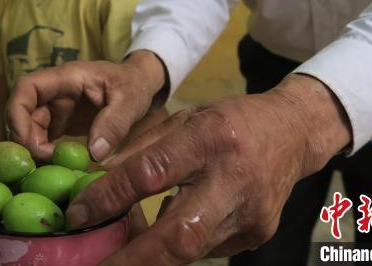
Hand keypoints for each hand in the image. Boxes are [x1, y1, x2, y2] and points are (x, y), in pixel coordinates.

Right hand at [6, 51, 165, 161]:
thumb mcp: (131, 100)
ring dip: (34, 149)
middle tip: (44, 163)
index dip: (16, 113)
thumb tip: (94, 154)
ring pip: (29, 128)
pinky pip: (43, 138)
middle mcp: (54, 92)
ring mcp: (56, 108)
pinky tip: (58, 168)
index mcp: (66, 78)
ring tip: (54, 168)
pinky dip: (44, 153)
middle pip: (21, 112)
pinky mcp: (61, 123)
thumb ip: (115, 123)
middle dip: (25, 139)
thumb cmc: (134, 84)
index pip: (25, 88)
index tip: (27, 143)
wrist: (139, 83)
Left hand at [65, 75, 350, 264]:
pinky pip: (207, 248)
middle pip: (180, 235)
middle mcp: (233, 179)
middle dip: (133, 259)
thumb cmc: (230, 121)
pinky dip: (179, 244)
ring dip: (152, 254)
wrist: (293, 133)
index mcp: (209, 138)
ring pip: (191, 250)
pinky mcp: (257, 234)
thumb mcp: (184, 120)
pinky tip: (168, 231)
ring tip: (124, 247)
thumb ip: (141, 149)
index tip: (78, 215)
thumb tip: (96, 179)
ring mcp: (250, 213)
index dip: (108, 197)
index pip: (150, 174)